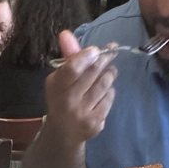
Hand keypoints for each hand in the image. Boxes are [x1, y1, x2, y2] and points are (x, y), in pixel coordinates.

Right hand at [44, 31, 116, 146]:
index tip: (96, 50)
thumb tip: (66, 33)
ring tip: (110, 70)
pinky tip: (106, 90)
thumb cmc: (61, 100)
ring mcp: (83, 115)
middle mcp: (68, 102)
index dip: (85, 57)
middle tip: (112, 51)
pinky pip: (108, 100)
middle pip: (92, 75)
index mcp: (56, 88)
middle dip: (104, 60)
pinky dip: (109, 92)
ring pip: (103, 86)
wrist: (63, 134)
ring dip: (109, 74)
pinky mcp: (95, 124)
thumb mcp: (59, 79)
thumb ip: (66, 58)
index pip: (72, 69)